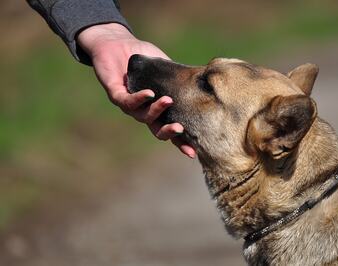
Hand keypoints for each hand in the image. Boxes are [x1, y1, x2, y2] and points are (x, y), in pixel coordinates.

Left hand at [77, 23, 194, 157]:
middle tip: (180, 129)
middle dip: (168, 133)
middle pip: (156, 130)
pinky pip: (127, 101)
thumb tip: (203, 82)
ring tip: (168, 100)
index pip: (170, 128)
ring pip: (143, 116)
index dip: (180, 142)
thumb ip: (180, 78)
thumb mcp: (167, 68)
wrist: (118, 43)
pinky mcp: (115, 94)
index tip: (193, 152)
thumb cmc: (144, 57)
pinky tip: (149, 93)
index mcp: (157, 109)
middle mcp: (143, 111)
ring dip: (156, 110)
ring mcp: (129, 105)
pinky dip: (139, 98)